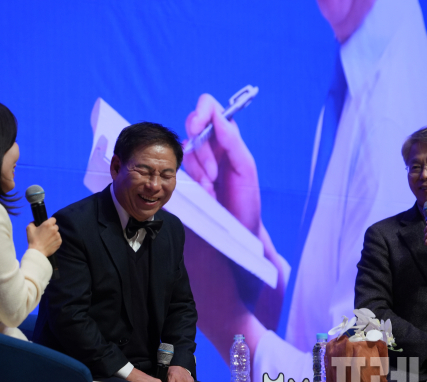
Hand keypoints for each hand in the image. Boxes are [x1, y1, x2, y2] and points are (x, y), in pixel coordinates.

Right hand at [26, 217, 60, 256]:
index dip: (50, 222)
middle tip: (46, 233)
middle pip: (55, 226)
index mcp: (48, 224)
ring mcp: (58, 236)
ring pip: (57, 233)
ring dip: (54, 235)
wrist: (37, 251)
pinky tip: (50, 243)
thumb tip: (35, 222)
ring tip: (47, 239)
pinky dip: (55, 240)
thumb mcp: (29, 229)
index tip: (47, 225)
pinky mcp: (59, 242)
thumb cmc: (33, 240)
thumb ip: (32, 223)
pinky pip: (58, 239)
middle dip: (52, 228)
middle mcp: (54, 229)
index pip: (53, 219)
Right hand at [183, 94, 260, 234]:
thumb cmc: (246, 199)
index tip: (197, 128)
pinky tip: (204, 192)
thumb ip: (233, 141)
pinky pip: (180, 167)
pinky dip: (192, 180)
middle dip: (201, 151)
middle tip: (213, 174)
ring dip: (198, 170)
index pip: (210, 107)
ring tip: (212, 187)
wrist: (236, 228)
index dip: (201, 111)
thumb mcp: (246, 168)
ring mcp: (198, 159)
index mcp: (228, 136)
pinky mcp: (187, 173)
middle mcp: (212, 143)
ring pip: (186, 149)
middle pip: (193, 125)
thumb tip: (219, 117)